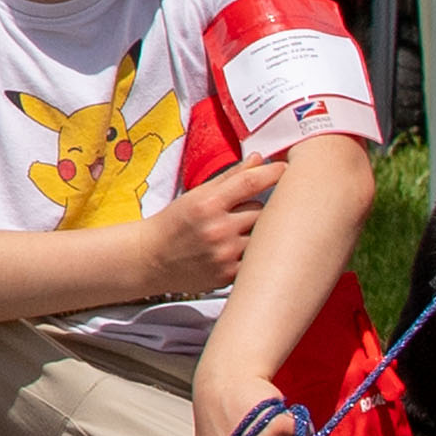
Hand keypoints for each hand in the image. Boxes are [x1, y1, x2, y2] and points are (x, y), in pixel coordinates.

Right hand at [133, 155, 285, 309]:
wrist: (151, 258)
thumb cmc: (174, 223)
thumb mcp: (197, 194)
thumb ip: (230, 177)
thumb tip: (260, 160)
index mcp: (208, 204)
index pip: (250, 182)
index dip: (273, 173)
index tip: (285, 169)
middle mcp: (218, 229)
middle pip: (262, 211)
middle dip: (256, 208)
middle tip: (243, 212)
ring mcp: (225, 255)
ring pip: (262, 236)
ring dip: (256, 232)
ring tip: (236, 233)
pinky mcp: (228, 275)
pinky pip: (254, 259)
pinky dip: (250, 254)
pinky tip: (233, 251)